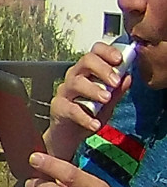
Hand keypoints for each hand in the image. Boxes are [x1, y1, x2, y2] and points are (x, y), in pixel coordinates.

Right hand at [44, 43, 132, 159]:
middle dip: (102, 69)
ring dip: (93, 90)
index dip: (106, 52)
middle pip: (85, 61)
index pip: (94, 52)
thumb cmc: (88, 113)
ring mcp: (64, 91)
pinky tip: (95, 124)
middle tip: (115, 82)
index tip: (119, 60)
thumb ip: (117, 91)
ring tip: (106, 99)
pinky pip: (71, 109)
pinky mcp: (58, 107)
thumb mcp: (108, 102)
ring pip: (76, 83)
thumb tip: (128, 77)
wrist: (70, 135)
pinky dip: (85, 117)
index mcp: (88, 71)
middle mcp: (74, 77)